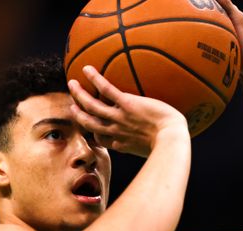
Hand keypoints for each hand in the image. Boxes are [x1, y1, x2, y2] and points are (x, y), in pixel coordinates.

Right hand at [68, 65, 187, 157]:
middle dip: (78, 115)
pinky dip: (94, 79)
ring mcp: (119, 117)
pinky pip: (106, 90)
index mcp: (122, 143)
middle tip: (72, 106)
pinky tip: (87, 69)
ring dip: (79, 95)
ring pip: (91, 106)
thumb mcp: (154, 149)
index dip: (93, 134)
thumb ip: (150, 144)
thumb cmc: (169, 144)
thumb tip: (158, 141)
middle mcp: (116, 131)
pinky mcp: (126, 104)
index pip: (102, 140)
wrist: (171, 138)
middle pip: (89, 123)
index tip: (90, 130)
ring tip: (72, 84)